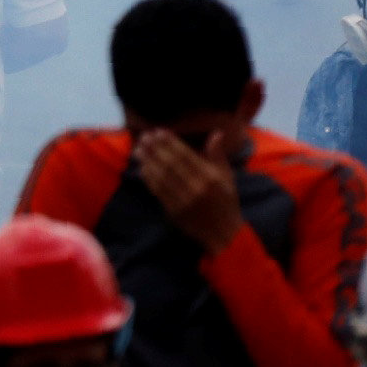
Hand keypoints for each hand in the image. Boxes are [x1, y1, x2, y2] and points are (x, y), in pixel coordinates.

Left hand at [134, 128, 245, 251]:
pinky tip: (143, 168)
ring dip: (148, 161)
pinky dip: (149, 178)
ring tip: (138, 149)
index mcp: (211, 178)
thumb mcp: (228, 178)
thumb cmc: (227, 202)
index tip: (158, 132)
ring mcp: (184, 201)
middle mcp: (197, 188)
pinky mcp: (175, 211)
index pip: (185, 156)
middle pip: (170, 164)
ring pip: (161, 177)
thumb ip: (218, 156)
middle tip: (144, 137)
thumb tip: (216, 133)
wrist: (225, 234)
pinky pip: (158, 191)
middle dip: (155, 148)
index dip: (170, 142)